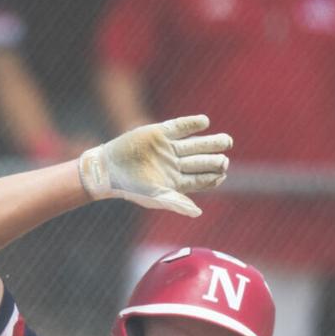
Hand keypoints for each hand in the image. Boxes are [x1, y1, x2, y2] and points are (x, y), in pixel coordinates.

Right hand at [78, 115, 232, 217]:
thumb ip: (176, 203)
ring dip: (210, 142)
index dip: (212, 176)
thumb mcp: (154, 198)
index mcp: (175, 181)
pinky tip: (205, 122)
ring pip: (194, 144)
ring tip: (227, 140)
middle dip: (214, 160)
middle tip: (225, 158)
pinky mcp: (159, 132)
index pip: (200, 179)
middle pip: (200, 160)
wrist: (107, 169)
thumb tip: (198, 213)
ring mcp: (168, 148)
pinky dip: (192, 124)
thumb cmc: (130, 188)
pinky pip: (180, 127)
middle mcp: (175, 164)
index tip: (223, 174)